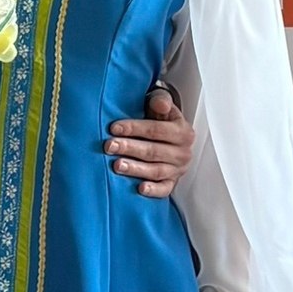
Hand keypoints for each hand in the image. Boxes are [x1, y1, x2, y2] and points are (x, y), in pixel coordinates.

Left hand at [107, 84, 193, 198]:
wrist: (170, 137)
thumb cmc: (161, 120)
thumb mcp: (162, 105)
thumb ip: (161, 100)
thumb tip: (160, 104)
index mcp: (183, 132)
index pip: (156, 130)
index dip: (135, 128)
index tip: (114, 128)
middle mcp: (183, 152)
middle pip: (153, 151)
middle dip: (129, 148)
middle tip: (109, 146)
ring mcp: (178, 170)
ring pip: (156, 171)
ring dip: (135, 168)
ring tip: (117, 165)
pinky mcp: (172, 183)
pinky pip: (164, 189)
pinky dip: (153, 190)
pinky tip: (140, 188)